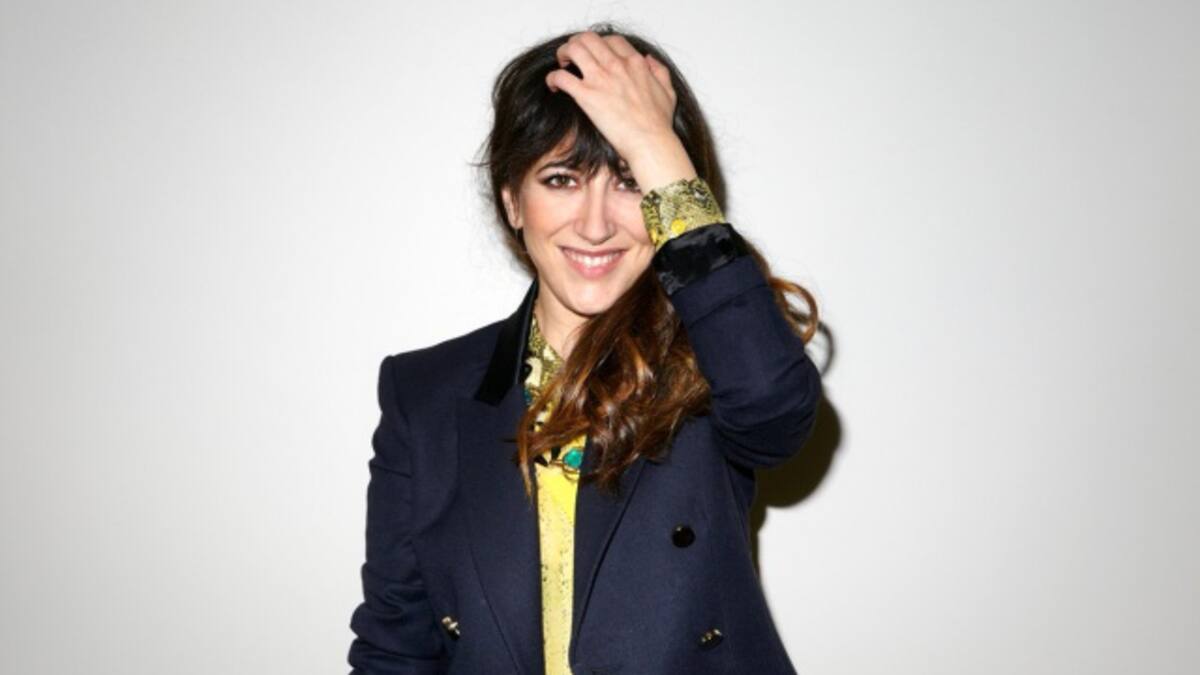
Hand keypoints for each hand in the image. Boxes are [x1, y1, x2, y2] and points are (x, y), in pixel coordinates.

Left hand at [545, 32, 697, 190]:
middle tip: (573, 56)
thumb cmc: (659, 123)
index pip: (612, 40)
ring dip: (564, 53)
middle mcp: (616, 65)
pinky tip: (554, 86)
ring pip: (573, 49)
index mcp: (635, 63)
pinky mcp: (586, 96)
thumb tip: (649, 60)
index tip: (596, 54)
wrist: (650, 142)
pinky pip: (561, 77)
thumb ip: (659, 72)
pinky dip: (553, 78)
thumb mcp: (667, 92)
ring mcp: (600, 79)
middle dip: (577, 43)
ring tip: (562, 64)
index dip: (601, 44)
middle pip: (589, 38)